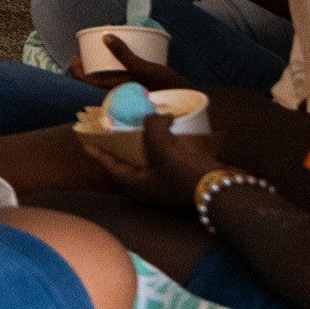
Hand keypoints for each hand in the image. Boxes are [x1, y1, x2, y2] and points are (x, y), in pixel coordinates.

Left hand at [70, 35, 187, 93]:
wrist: (186, 99)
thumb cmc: (164, 85)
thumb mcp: (143, 68)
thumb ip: (124, 54)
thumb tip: (105, 36)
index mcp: (114, 91)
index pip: (86, 84)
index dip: (76, 72)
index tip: (74, 58)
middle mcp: (117, 94)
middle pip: (93, 83)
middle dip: (86, 69)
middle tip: (85, 53)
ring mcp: (126, 93)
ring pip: (105, 81)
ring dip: (99, 69)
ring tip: (101, 53)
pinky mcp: (135, 89)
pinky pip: (117, 80)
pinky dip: (112, 70)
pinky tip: (118, 60)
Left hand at [82, 116, 228, 209]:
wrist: (223, 193)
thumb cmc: (186, 175)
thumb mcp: (162, 146)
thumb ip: (152, 126)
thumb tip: (158, 116)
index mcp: (139, 185)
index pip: (112, 168)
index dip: (99, 154)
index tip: (86, 144)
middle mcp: (151, 188)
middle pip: (129, 166)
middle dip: (121, 150)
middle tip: (115, 135)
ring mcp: (168, 186)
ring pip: (150, 164)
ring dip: (145, 147)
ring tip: (142, 130)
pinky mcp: (184, 180)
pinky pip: (168, 162)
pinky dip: (165, 148)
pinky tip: (171, 135)